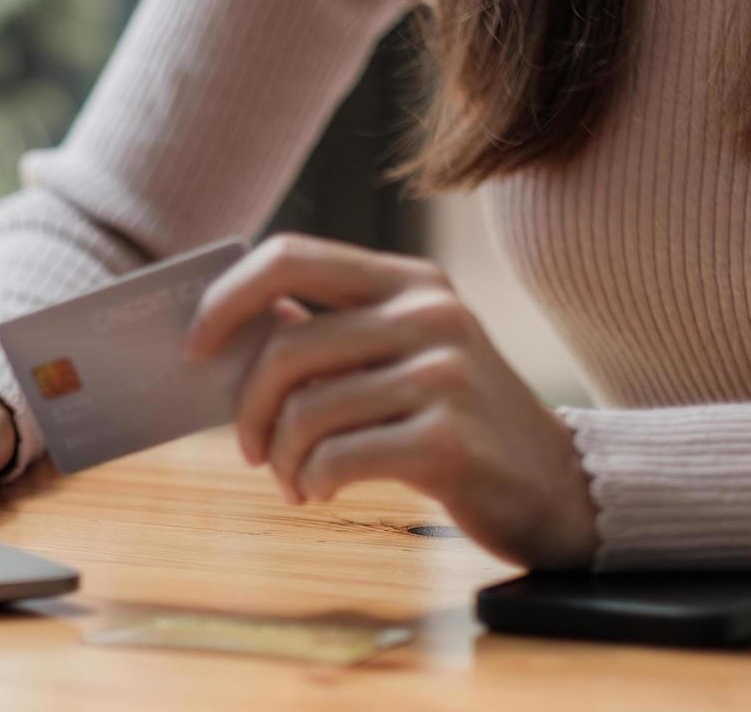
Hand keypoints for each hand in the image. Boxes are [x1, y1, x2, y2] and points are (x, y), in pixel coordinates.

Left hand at [185, 234, 596, 568]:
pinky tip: (323, 492)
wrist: (558, 487)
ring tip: (295, 480)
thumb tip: (221, 332)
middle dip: (247, 410)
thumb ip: (328, 336)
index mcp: (410, 281)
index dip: (226, 301)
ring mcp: (445, 374)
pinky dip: (314, 482)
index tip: (192, 348)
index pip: (290, 258)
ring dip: (283, 459)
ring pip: (306, 411)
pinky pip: (337, 458)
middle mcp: (430, 314)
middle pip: (286, 348)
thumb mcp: (401, 358)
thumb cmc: (456, 420)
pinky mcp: (449, 439)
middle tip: (250, 450)